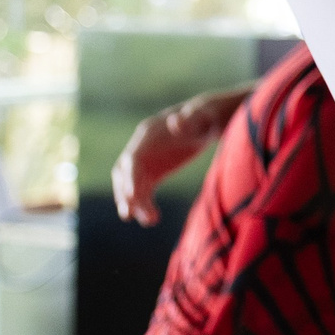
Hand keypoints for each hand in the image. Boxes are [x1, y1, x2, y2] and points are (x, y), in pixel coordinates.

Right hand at [112, 87, 247, 224]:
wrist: (209, 119)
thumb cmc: (207, 115)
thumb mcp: (203, 114)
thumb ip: (190, 118)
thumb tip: (175, 122)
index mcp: (149, 132)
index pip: (133, 157)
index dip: (130, 176)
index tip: (132, 195)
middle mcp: (142, 146)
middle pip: (125, 172)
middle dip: (125, 192)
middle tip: (130, 214)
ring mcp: (146, 159)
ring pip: (131, 184)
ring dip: (133, 202)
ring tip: (149, 221)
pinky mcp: (154, 171)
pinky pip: (143, 189)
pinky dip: (144, 203)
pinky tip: (152, 218)